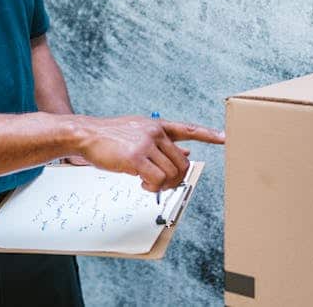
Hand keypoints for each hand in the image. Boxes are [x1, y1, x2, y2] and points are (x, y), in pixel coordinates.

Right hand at [73, 115, 223, 191]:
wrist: (86, 134)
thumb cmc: (109, 137)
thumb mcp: (137, 133)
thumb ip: (160, 143)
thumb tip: (187, 153)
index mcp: (157, 125)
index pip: (187, 128)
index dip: (208, 134)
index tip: (226, 137)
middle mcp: (155, 132)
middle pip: (182, 161)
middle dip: (176, 178)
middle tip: (161, 184)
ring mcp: (146, 144)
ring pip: (172, 172)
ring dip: (163, 185)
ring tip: (148, 184)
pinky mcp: (136, 158)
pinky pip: (157, 179)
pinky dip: (153, 187)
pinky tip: (142, 184)